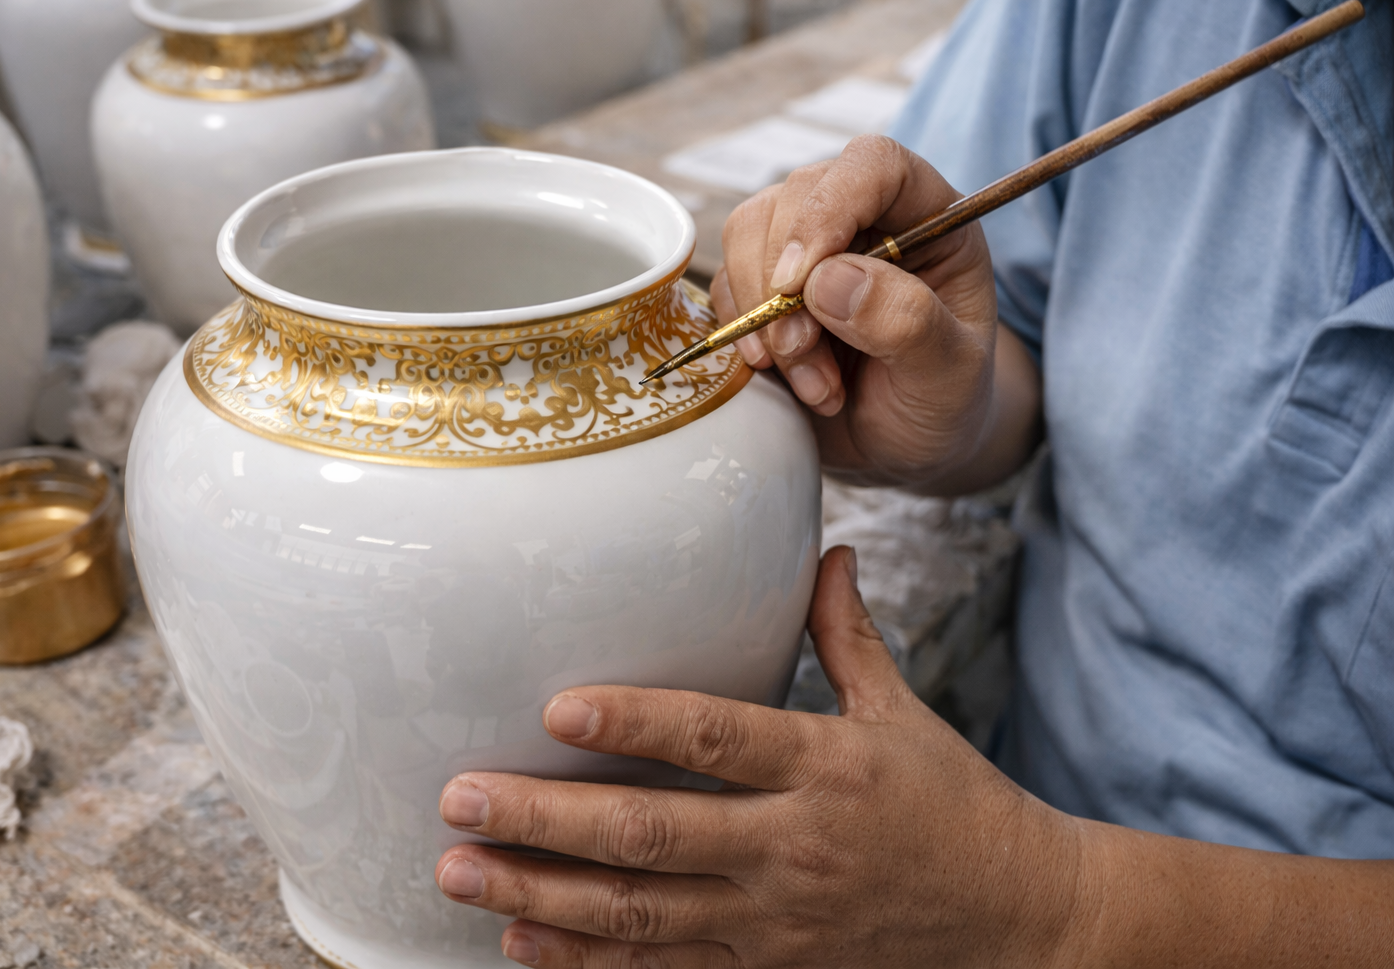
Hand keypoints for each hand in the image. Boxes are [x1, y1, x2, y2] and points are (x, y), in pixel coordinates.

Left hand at [433, 547, 1081, 966]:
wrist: (1019, 919)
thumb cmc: (956, 804)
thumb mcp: (906, 712)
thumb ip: (850, 635)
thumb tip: (829, 550)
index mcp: (825, 766)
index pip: (715, 738)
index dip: (634, 726)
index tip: (555, 710)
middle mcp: (792, 846)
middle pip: (653, 834)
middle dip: (545, 820)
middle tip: (459, 799)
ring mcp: (775, 921)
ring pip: (641, 915)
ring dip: (542, 896)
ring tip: (462, 873)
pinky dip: (588, 964)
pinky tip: (522, 944)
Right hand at [713, 136, 1033, 490]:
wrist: (905, 449)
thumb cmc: (944, 402)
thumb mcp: (950, 375)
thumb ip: (907, 321)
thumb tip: (829, 278)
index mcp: (929, 219)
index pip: (875, 165)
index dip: (831, 206)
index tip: (800, 282)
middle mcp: (866, 218)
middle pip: (798, 194)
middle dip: (785, 282)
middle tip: (803, 353)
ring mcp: (810, 248)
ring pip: (749, 231)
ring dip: (761, 314)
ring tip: (808, 380)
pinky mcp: (765, 286)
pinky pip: (728, 282)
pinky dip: (743, 334)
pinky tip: (787, 379)